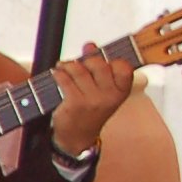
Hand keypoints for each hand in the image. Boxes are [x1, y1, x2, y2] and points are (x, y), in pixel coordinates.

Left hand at [46, 42, 137, 157]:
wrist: (78, 137)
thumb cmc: (91, 110)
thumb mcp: (102, 91)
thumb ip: (98, 67)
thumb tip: (90, 45)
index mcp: (121, 91)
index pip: (124, 67)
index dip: (112, 60)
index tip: (101, 59)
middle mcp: (109, 96)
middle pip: (98, 64)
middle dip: (86, 59)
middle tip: (78, 63)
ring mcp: (92, 100)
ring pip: (79, 70)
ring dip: (68, 65)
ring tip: (63, 66)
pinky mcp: (75, 103)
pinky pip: (65, 80)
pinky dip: (59, 73)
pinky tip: (57, 73)